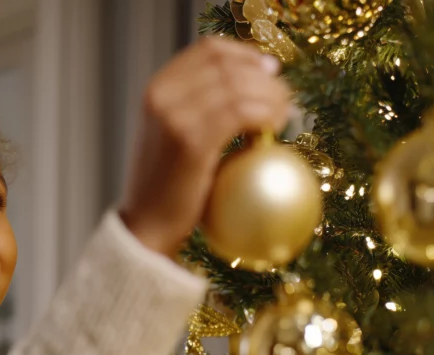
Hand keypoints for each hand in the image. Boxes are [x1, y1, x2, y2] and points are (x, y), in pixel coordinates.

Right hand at [117, 37, 292, 257]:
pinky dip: (266, 114)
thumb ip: (201, 108)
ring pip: (238, 86)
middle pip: (227, 65)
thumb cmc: (170, 186)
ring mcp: (174, 116)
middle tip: (286, 97)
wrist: (147, 225)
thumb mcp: (175, 136)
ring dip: (271, 96)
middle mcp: (161, 95)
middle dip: (264, 77)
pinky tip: (276, 126)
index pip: (209, 49)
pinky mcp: (191, 141)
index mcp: (157, 88)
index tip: (270, 71)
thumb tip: (253, 85)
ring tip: (285, 115)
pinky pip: (240, 113)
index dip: (246, 55)